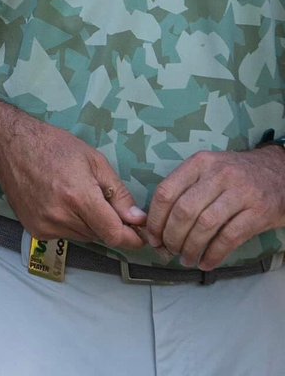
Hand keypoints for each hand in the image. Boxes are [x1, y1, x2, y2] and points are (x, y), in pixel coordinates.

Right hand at [0, 116, 146, 250]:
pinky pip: (65, 235)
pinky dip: (70, 224)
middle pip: (100, 235)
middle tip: (102, 200)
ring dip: (89, 224)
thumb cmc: (54, 146)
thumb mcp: (93, 160)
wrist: (10, 146)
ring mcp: (45, 226)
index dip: (132, 238)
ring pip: (83, 236)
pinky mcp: (35, 231)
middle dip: (109, 223)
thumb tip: (138, 220)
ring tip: (77, 196)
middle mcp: (61, 217)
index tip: (141, 235)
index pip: (114, 234)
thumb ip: (118, 193)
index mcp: (78, 197)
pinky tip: (60, 202)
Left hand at [144, 148, 284, 270]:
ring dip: (191, 248)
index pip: (167, 191)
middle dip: (172, 237)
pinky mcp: (258, 212)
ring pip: (205, 225)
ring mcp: (240, 192)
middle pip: (184, 211)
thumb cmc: (234, 175)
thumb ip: (185, 189)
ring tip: (187, 259)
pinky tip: (206, 262)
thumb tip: (157, 223)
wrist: (278, 173)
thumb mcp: (208, 169)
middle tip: (169, 251)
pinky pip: (229, 238)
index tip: (153, 237)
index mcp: (200, 163)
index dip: (156, 219)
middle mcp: (218, 174)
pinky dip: (214, 254)